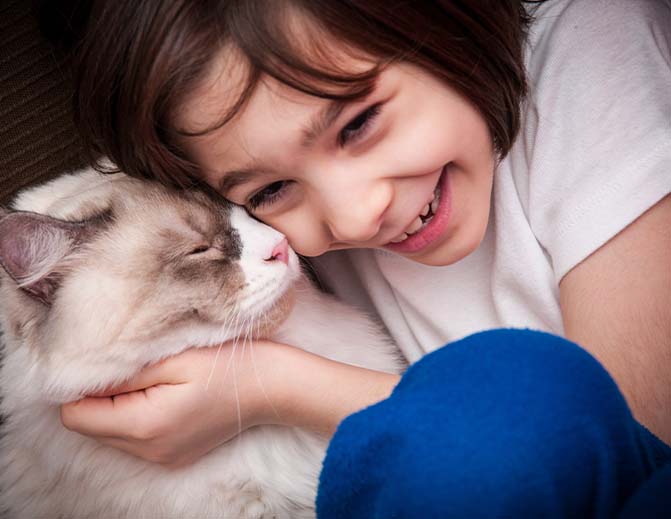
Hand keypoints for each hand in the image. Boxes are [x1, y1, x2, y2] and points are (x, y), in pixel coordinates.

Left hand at [60, 341, 294, 467]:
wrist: (272, 387)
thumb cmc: (227, 365)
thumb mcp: (173, 358)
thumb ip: (122, 371)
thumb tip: (79, 376)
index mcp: (144, 425)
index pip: (76, 415)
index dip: (79, 386)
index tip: (103, 361)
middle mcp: (149, 450)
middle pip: (90, 426)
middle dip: (98, 395)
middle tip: (131, 364)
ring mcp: (162, 457)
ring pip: (110, 432)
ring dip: (118, 404)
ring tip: (151, 377)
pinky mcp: (173, 455)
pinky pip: (133, 438)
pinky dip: (136, 414)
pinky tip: (164, 393)